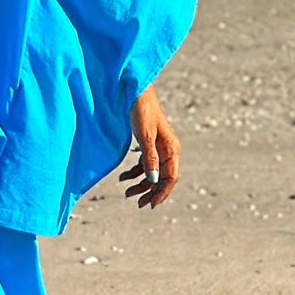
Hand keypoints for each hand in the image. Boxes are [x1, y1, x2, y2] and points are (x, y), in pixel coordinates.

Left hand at [121, 85, 179, 209]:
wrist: (135, 90)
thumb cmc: (141, 110)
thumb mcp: (145, 135)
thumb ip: (150, 158)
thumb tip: (154, 180)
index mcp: (171, 148)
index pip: (170, 177)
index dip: (162, 193)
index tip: (150, 205)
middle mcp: (168, 150)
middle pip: (162, 178)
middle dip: (150, 192)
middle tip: (137, 203)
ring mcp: (158, 147)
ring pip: (153, 173)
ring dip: (141, 184)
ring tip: (127, 193)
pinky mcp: (148, 143)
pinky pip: (144, 164)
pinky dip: (135, 173)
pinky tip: (122, 177)